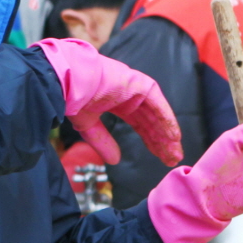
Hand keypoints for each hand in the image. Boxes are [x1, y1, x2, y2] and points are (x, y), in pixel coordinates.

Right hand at [35, 37, 182, 166]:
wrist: (67, 81)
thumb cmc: (71, 98)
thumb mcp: (88, 126)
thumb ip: (103, 142)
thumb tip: (115, 160)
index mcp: (116, 101)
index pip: (139, 123)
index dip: (150, 140)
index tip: (160, 155)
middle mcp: (128, 94)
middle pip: (151, 121)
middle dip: (162, 140)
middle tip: (172, 158)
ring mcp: (134, 88)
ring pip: (156, 113)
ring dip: (167, 132)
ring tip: (175, 151)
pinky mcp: (138, 84)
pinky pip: (157, 103)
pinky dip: (166, 119)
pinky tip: (173, 135)